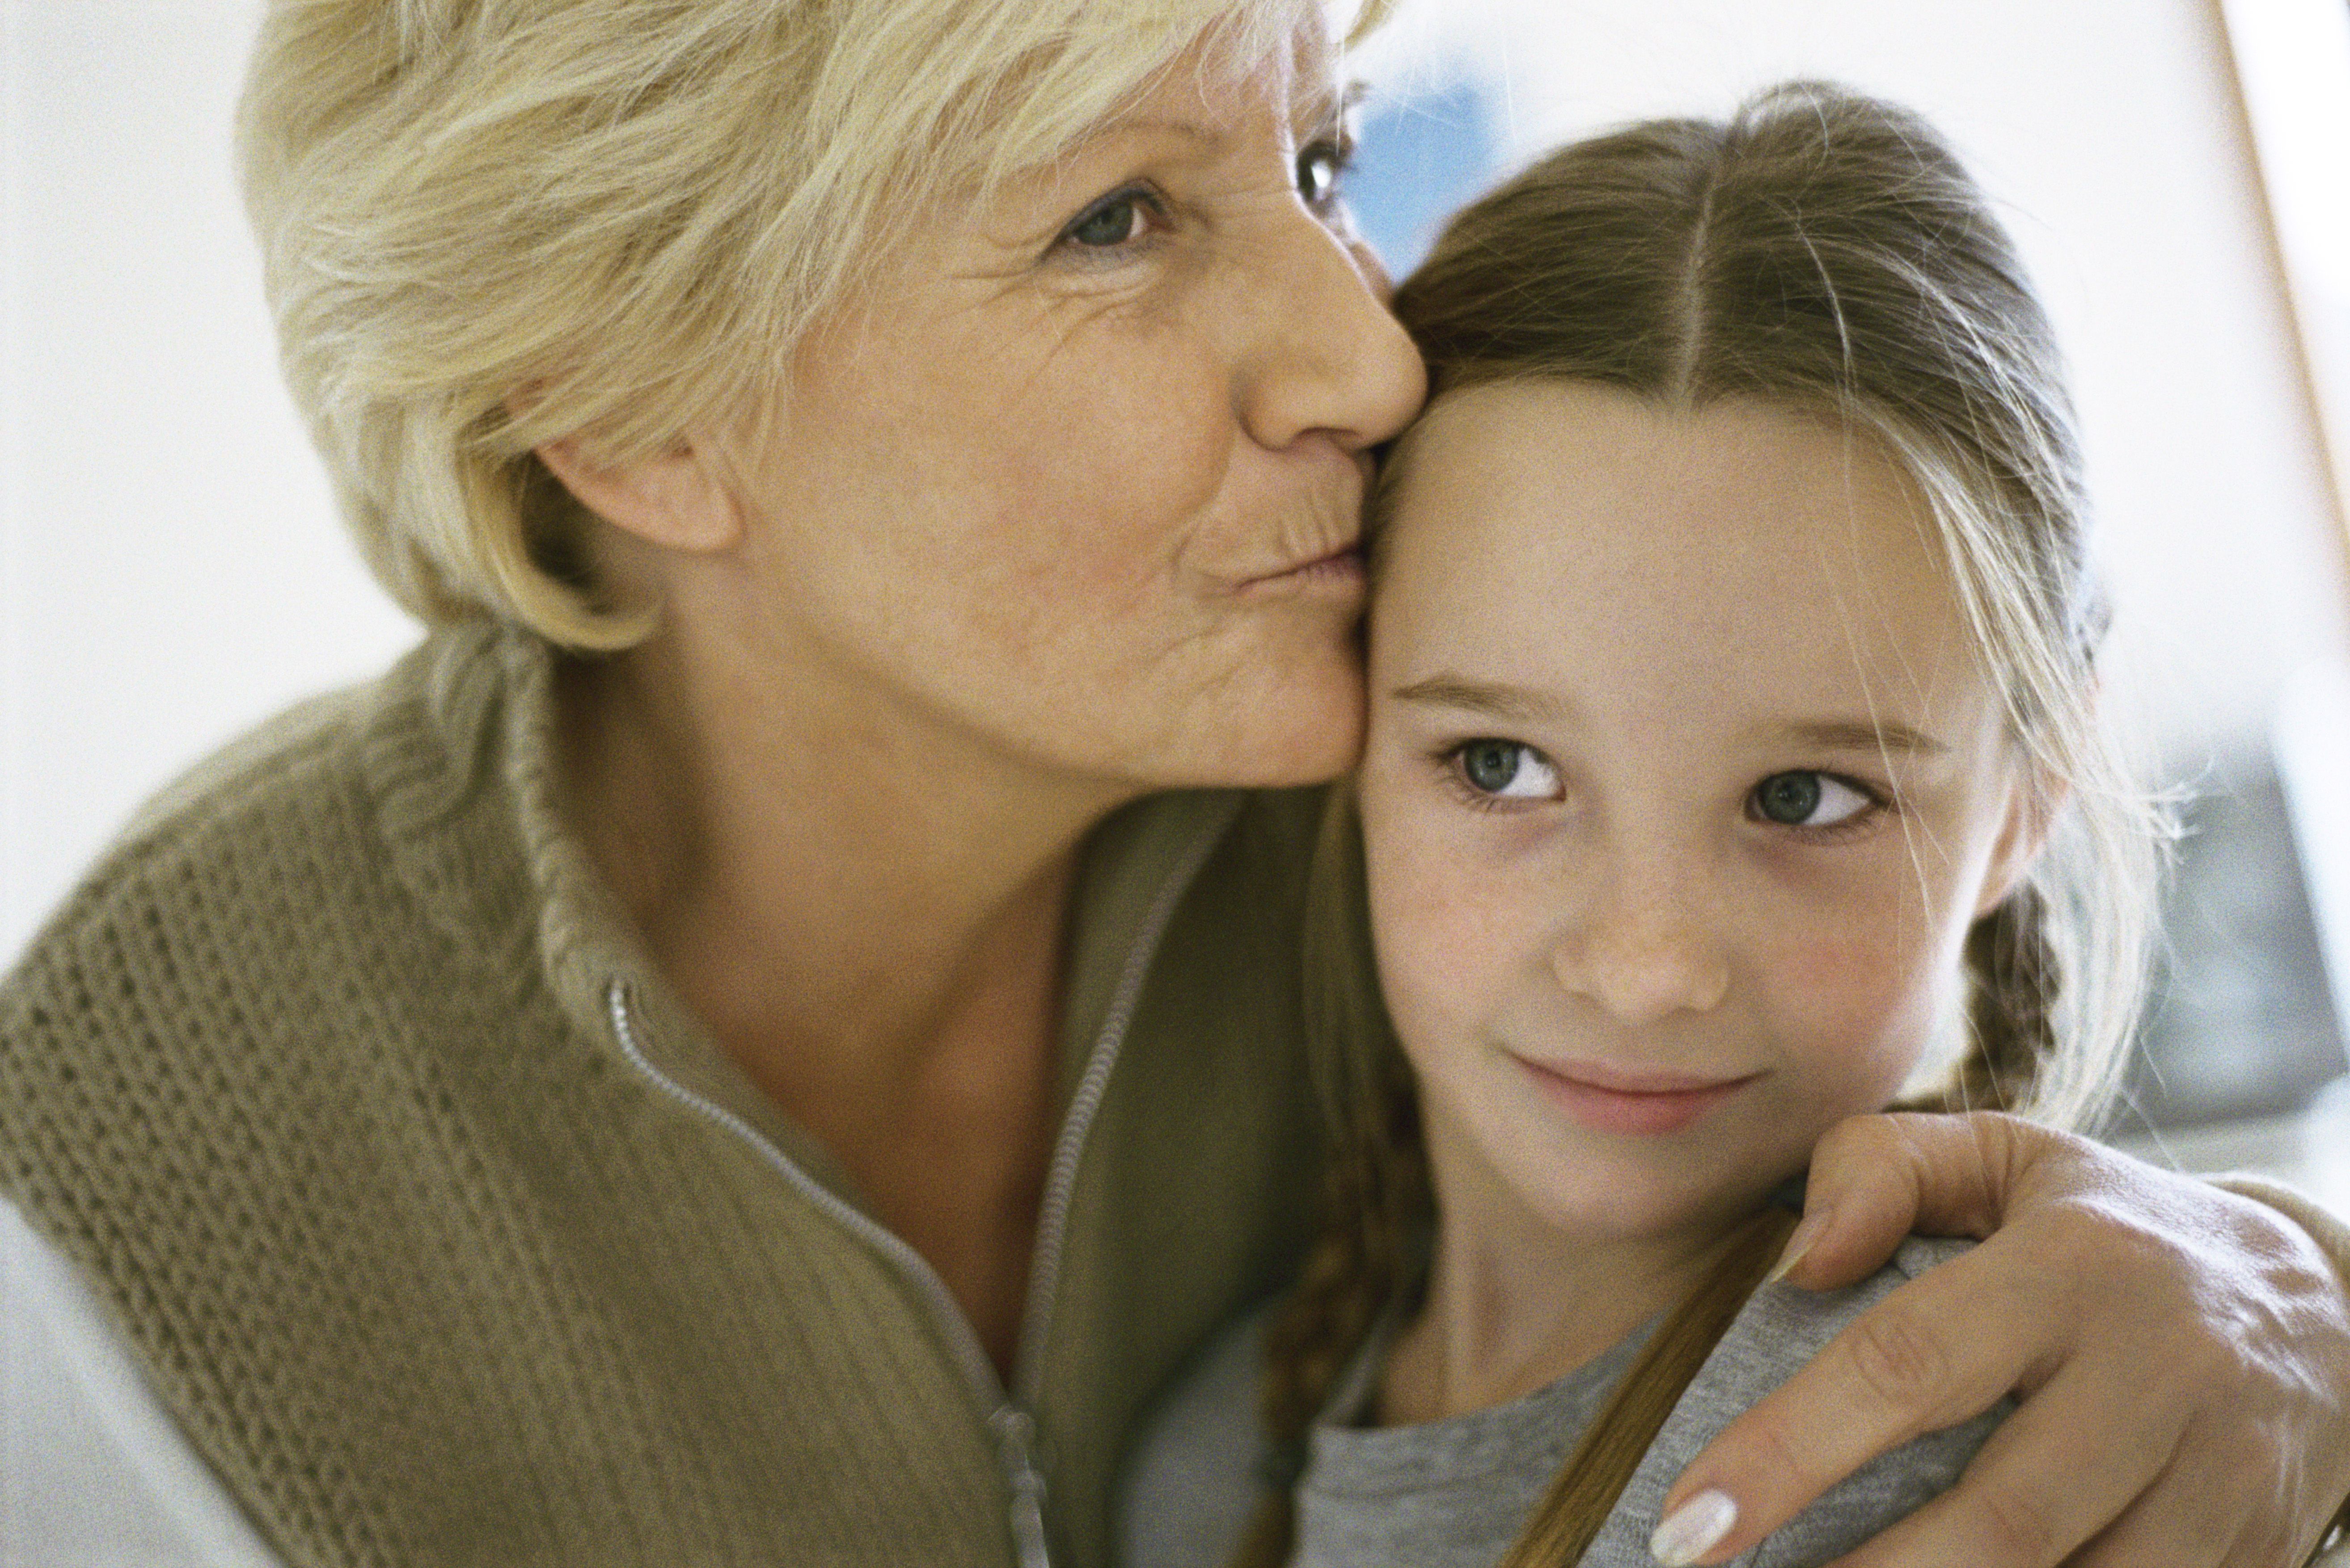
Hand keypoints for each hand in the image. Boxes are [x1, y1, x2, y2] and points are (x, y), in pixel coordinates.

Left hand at [1652, 1111, 2349, 1566]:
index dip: (1787, 1453)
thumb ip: (1878, 1169)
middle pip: (1999, 1519)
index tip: (1688, 1523)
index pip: (1905, 1366)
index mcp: (2071, 1266)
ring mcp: (2221, 1478)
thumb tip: (1795, 1260)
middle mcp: (2156, 1373)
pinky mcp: (2255, 1551)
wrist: (2327, 1304)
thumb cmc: (2106, 1229)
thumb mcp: (2001, 1156)